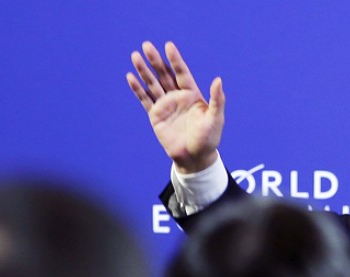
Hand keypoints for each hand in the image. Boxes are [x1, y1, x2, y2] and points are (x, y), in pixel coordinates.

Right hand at [126, 41, 224, 173]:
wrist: (195, 158)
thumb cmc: (209, 139)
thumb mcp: (215, 118)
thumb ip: (217, 99)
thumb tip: (218, 79)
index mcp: (192, 94)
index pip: (182, 73)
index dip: (175, 60)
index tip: (168, 46)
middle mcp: (177, 96)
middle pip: (164, 74)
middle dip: (155, 60)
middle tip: (146, 45)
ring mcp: (165, 105)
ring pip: (152, 84)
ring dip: (144, 71)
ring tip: (135, 56)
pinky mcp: (155, 116)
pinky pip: (145, 100)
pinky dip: (138, 89)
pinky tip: (130, 77)